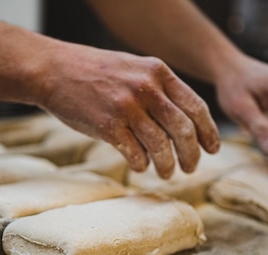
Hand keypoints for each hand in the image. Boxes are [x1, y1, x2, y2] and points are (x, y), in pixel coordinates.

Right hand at [36, 42, 219, 178]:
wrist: (54, 71)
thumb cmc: (95, 73)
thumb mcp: (134, 69)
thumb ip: (159, 90)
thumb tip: (185, 123)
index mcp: (158, 72)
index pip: (196, 107)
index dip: (208, 132)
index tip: (213, 150)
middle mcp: (146, 88)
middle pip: (183, 130)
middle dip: (191, 155)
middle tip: (190, 168)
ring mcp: (127, 107)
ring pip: (161, 146)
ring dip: (168, 166)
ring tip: (167, 173)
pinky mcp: (108, 126)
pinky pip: (135, 154)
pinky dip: (142, 165)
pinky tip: (141, 167)